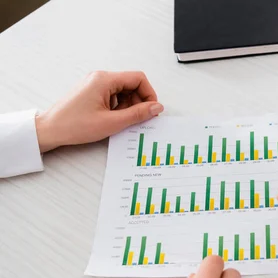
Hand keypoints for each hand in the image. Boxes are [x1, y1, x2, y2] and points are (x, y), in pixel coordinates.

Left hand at [35, 71, 163, 152]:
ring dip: (128, 106)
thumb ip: (138, 114)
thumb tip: (156, 107)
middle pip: (131, 84)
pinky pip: (113, 95)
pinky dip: (118, 107)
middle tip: (137, 119)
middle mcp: (100, 78)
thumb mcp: (112, 122)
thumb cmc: (74, 125)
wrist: (50, 130)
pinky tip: (112, 119)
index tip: (151, 110)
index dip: (149, 94)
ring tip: (120, 121)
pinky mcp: (92, 92)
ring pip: (123, 91)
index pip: (138, 78)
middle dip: (139, 102)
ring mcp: (95, 84)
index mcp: (104, 79)